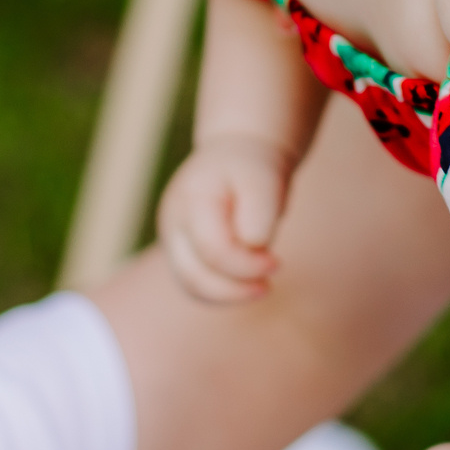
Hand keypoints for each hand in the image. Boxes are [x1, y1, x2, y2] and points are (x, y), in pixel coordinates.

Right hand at [155, 134, 291, 301]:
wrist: (237, 155)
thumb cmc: (252, 168)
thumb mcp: (264, 179)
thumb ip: (260, 214)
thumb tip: (253, 247)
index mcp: (191, 199)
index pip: (213, 250)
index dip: (247, 265)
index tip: (277, 262)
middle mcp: (173, 222)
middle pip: (194, 276)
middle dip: (236, 288)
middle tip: (269, 283)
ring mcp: (173, 239)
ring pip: (192, 287)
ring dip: (229, 295)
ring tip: (262, 286)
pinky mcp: (181, 252)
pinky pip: (196, 286)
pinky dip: (222, 292)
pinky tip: (248, 284)